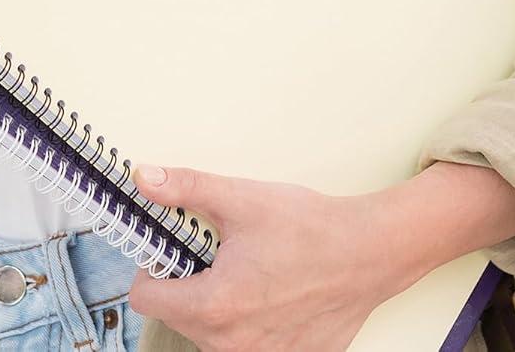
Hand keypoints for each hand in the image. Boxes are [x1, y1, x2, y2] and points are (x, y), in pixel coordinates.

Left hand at [125, 164, 424, 351]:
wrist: (369, 252)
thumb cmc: (310, 229)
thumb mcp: (240, 199)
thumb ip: (185, 189)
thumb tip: (145, 179)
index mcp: (214, 306)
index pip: (146, 299)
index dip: (154, 266)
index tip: (174, 248)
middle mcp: (232, 345)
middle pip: (178, 315)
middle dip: (189, 282)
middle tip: (220, 251)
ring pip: (210, 332)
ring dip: (218, 303)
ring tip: (249, 269)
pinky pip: (247, 345)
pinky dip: (250, 320)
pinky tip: (272, 291)